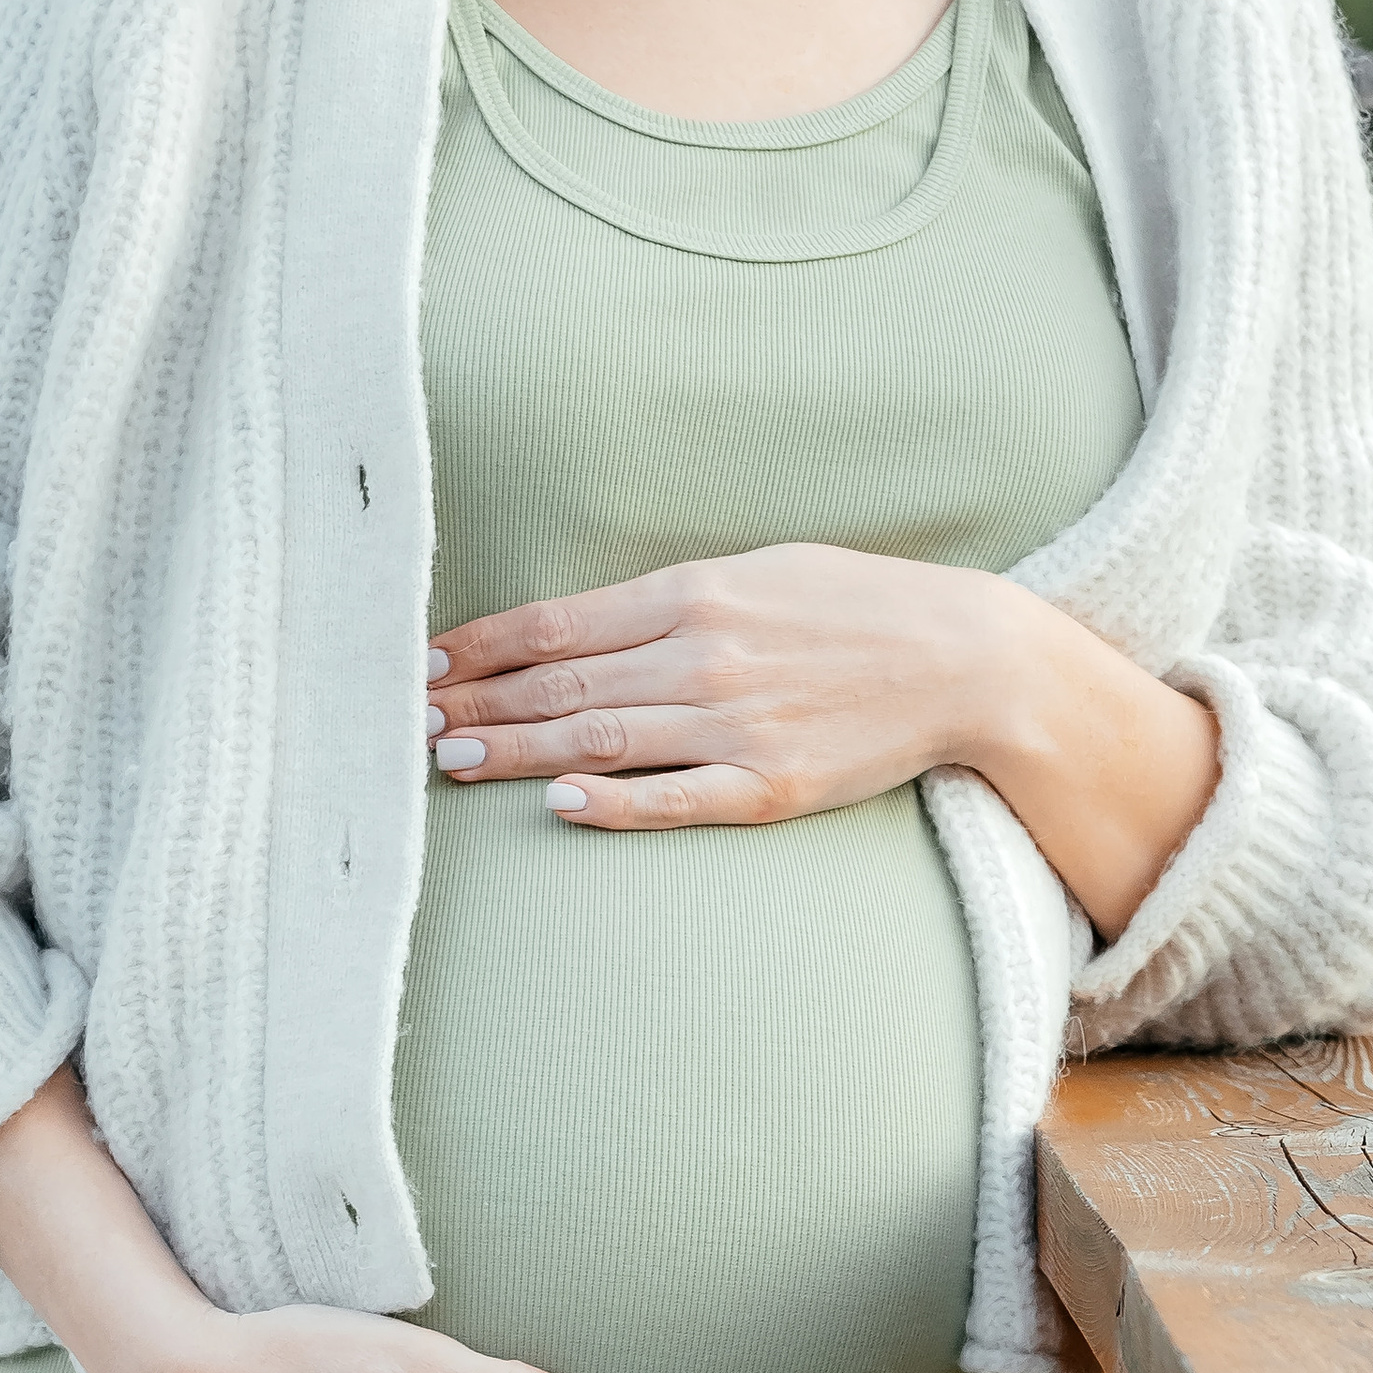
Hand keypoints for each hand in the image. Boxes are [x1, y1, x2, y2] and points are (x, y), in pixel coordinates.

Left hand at [428, 544, 1017, 828]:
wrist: (963, 658)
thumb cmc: (855, 606)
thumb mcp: (760, 570)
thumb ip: (672, 596)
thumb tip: (581, 623)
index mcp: (696, 592)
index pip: (559, 622)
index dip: (482, 645)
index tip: (425, 663)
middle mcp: (704, 655)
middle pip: (562, 683)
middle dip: (477, 704)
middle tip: (409, 722)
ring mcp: (736, 724)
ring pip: (599, 739)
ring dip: (514, 751)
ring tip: (449, 760)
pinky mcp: (771, 785)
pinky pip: (675, 799)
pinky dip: (612, 801)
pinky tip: (557, 802)